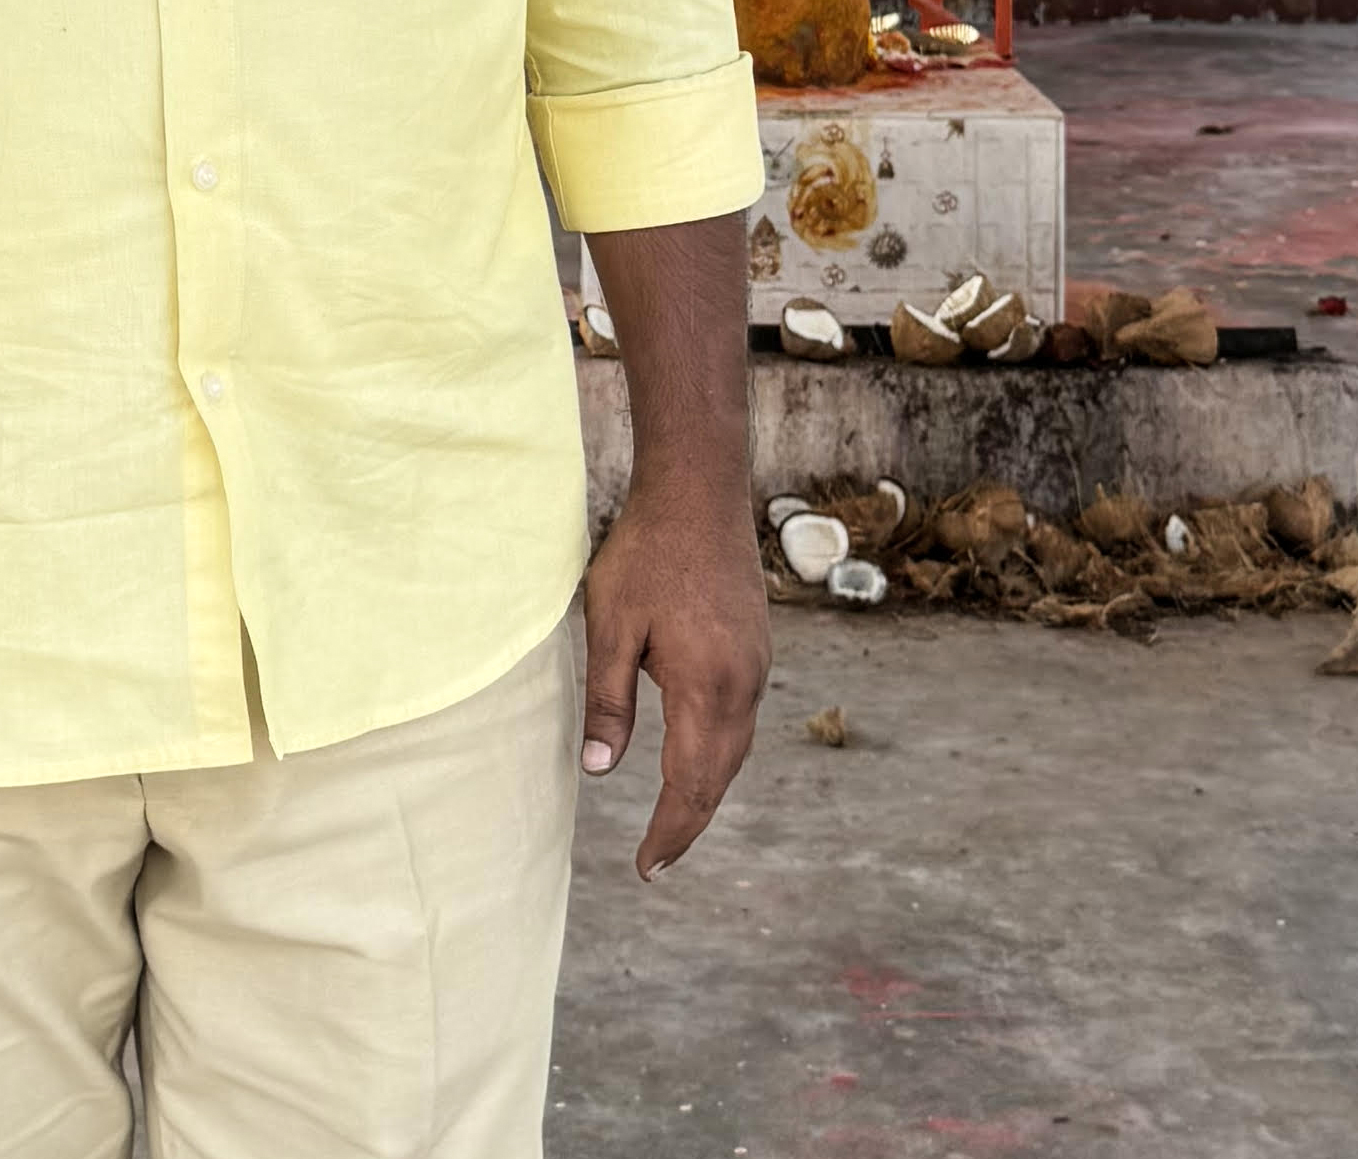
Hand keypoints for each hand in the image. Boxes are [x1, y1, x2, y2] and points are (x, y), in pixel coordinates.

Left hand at [578, 477, 768, 880]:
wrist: (700, 489)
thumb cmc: (647, 551)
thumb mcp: (610, 626)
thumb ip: (607, 702)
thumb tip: (599, 771)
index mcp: (706, 687)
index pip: (690, 785)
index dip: (669, 833)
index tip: (646, 868)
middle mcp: (743, 684)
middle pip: (719, 777)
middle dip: (688, 822)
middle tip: (657, 861)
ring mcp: (758, 665)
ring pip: (735, 749)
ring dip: (706, 790)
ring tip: (672, 820)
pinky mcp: (758, 648)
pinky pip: (741, 719)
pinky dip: (718, 753)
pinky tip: (696, 756)